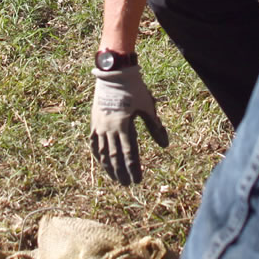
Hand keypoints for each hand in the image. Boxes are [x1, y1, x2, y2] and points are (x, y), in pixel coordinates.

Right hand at [90, 62, 168, 186]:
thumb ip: (154, 127)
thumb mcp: (147, 108)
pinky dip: (97, 153)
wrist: (114, 74)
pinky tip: (101, 161)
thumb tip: (164, 145)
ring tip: (114, 178)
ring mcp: (100, 125)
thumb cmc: (134, 89)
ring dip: (108, 167)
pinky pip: (94, 142)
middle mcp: (110, 128)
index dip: (133, 169)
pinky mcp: (94, 121)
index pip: (129, 154)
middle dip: (121, 172)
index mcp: (124, 126)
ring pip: (102, 152)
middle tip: (126, 185)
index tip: (138, 180)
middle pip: (114, 157)